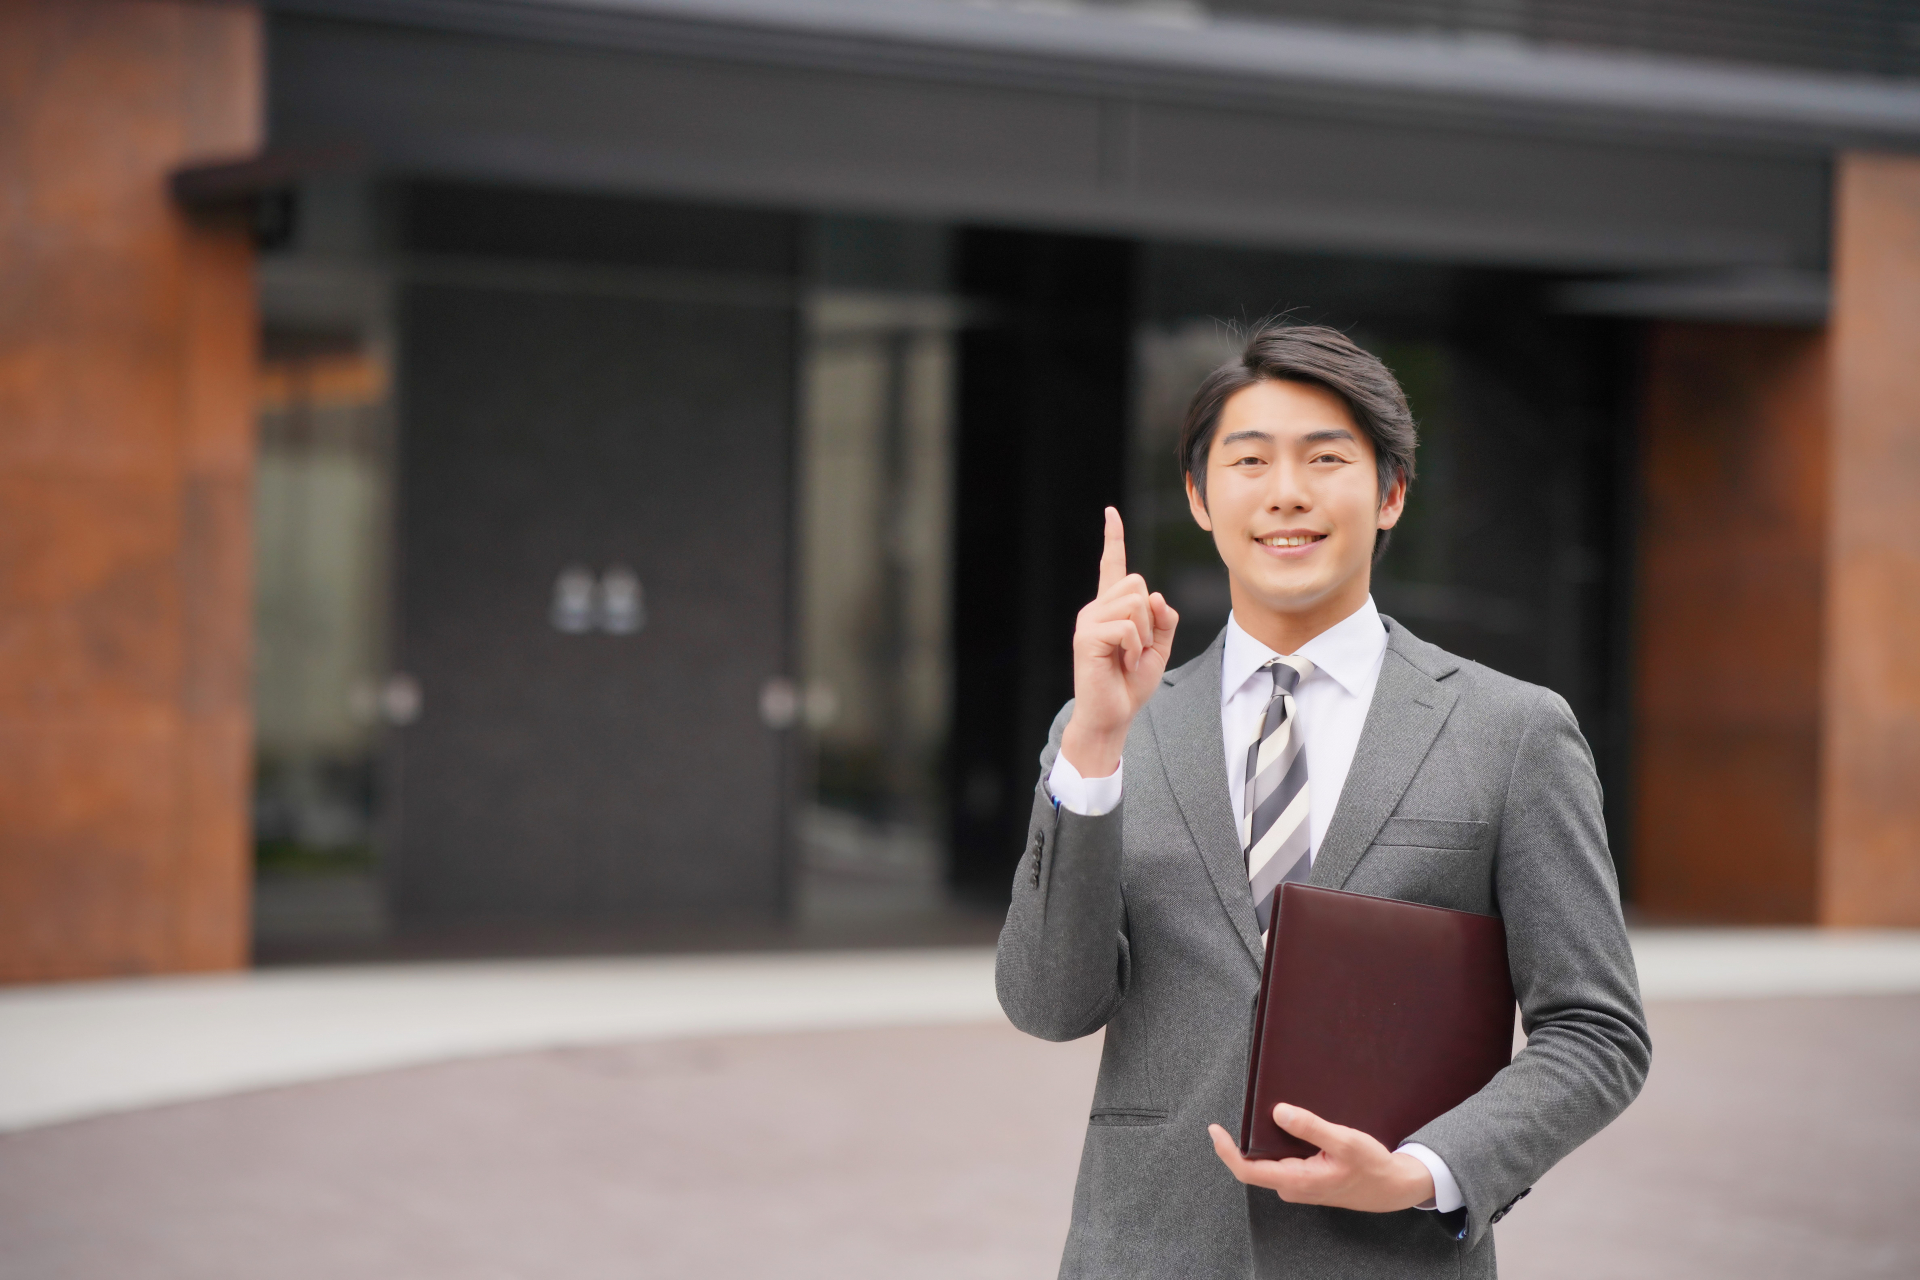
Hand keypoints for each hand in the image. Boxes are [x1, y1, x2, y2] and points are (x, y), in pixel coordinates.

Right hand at [1061, 508, 1177, 777]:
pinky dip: (1135, 646)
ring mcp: (1089, 621)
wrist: (1112, 715)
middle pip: (1137, 584)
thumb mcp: (1159, 648)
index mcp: (1111, 608)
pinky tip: (1124, 660)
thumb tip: (1156, 595)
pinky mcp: (1087, 637)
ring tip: (1130, 656)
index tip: (1111, 513)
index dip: (1113, 539)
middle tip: (1138, 647)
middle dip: (1149, 616)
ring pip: (1134, 602)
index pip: (1112, 566)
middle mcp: (1096, 609)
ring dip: (1143, 633)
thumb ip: (1164, 620)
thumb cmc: (1131, 684)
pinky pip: (1126, 626)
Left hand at [1206, 1105, 1434, 1213]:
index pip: (1247, 1170)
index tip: (1214, 1129)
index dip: (1226, 1151)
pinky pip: (1282, 1162)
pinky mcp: (1306, 1180)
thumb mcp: (1343, 1142)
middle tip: (1243, 1110)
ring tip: (1265, 1114)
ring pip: (1269, 1162)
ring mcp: (1298, 1185)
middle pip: (1254, 1164)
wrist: (1393, 1187)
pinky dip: (1278, 1145)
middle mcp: (1292, 1186)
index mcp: (1296, 1181)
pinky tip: (1285, 1127)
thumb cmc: (1371, 1167)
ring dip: (1262, 1142)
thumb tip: (1279, 1112)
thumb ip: (1310, 1128)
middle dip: (1243, 1140)